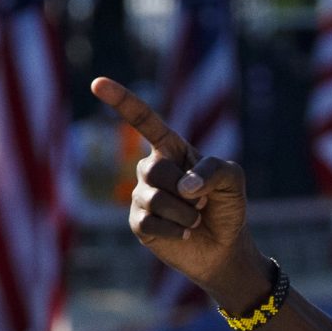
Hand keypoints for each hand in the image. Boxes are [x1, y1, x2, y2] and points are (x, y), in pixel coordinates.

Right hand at [91, 76, 267, 309]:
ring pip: (155, 198)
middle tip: (203, 203)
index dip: (122, 101)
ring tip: (195, 220)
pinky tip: (184, 234)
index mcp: (171, 149)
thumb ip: (214, 170)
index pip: (144, 120)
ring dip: (185, 213)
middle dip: (186, 190)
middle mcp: (151, 168)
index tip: (98, 83)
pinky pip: (152, 222)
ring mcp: (142, 196)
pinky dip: (176, 231)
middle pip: (155, 170)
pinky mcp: (139, 223)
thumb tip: (184, 186)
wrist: (225, 247)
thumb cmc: (227, 206)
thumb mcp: (233, 179)